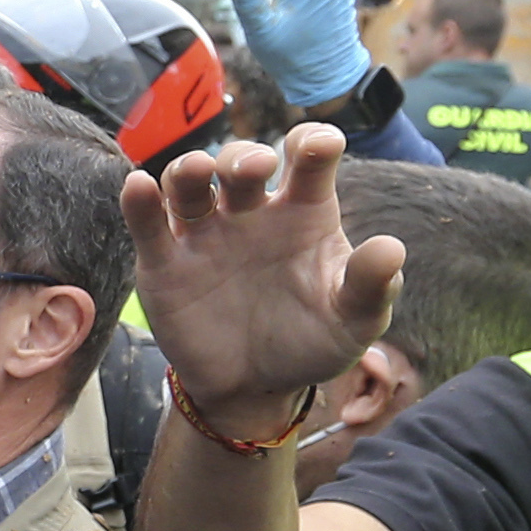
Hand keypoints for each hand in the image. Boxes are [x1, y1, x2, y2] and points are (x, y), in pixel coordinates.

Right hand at [119, 126, 403, 423]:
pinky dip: (139, 201)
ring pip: (188, 182)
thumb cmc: (312, 342)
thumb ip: (373, 285)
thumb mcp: (355, 321)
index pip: (308, 156)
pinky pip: (148, 223)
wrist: (256, 389)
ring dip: (190, 168)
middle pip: (241, 161)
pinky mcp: (165, 264)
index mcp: (304, 211)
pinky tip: (138, 187)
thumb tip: (391, 248)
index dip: (313, 142)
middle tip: (253, 170)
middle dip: (245, 156)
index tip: (317, 148)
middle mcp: (252, 212)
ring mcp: (205, 233)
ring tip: (197, 173)